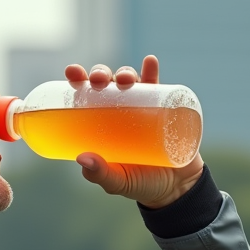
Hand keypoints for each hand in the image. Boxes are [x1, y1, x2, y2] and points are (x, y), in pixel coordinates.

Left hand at [63, 55, 204, 208]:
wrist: (177, 188)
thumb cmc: (141, 184)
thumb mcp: (118, 182)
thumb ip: (101, 174)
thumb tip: (82, 158)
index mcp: (101, 125)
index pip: (86, 98)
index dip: (77, 81)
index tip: (72, 73)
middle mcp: (119, 112)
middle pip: (106, 85)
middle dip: (100, 74)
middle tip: (97, 80)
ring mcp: (142, 108)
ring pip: (130, 81)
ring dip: (124, 72)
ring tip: (125, 78)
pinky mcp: (165, 109)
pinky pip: (157, 86)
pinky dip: (152, 71)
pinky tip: (149, 61)